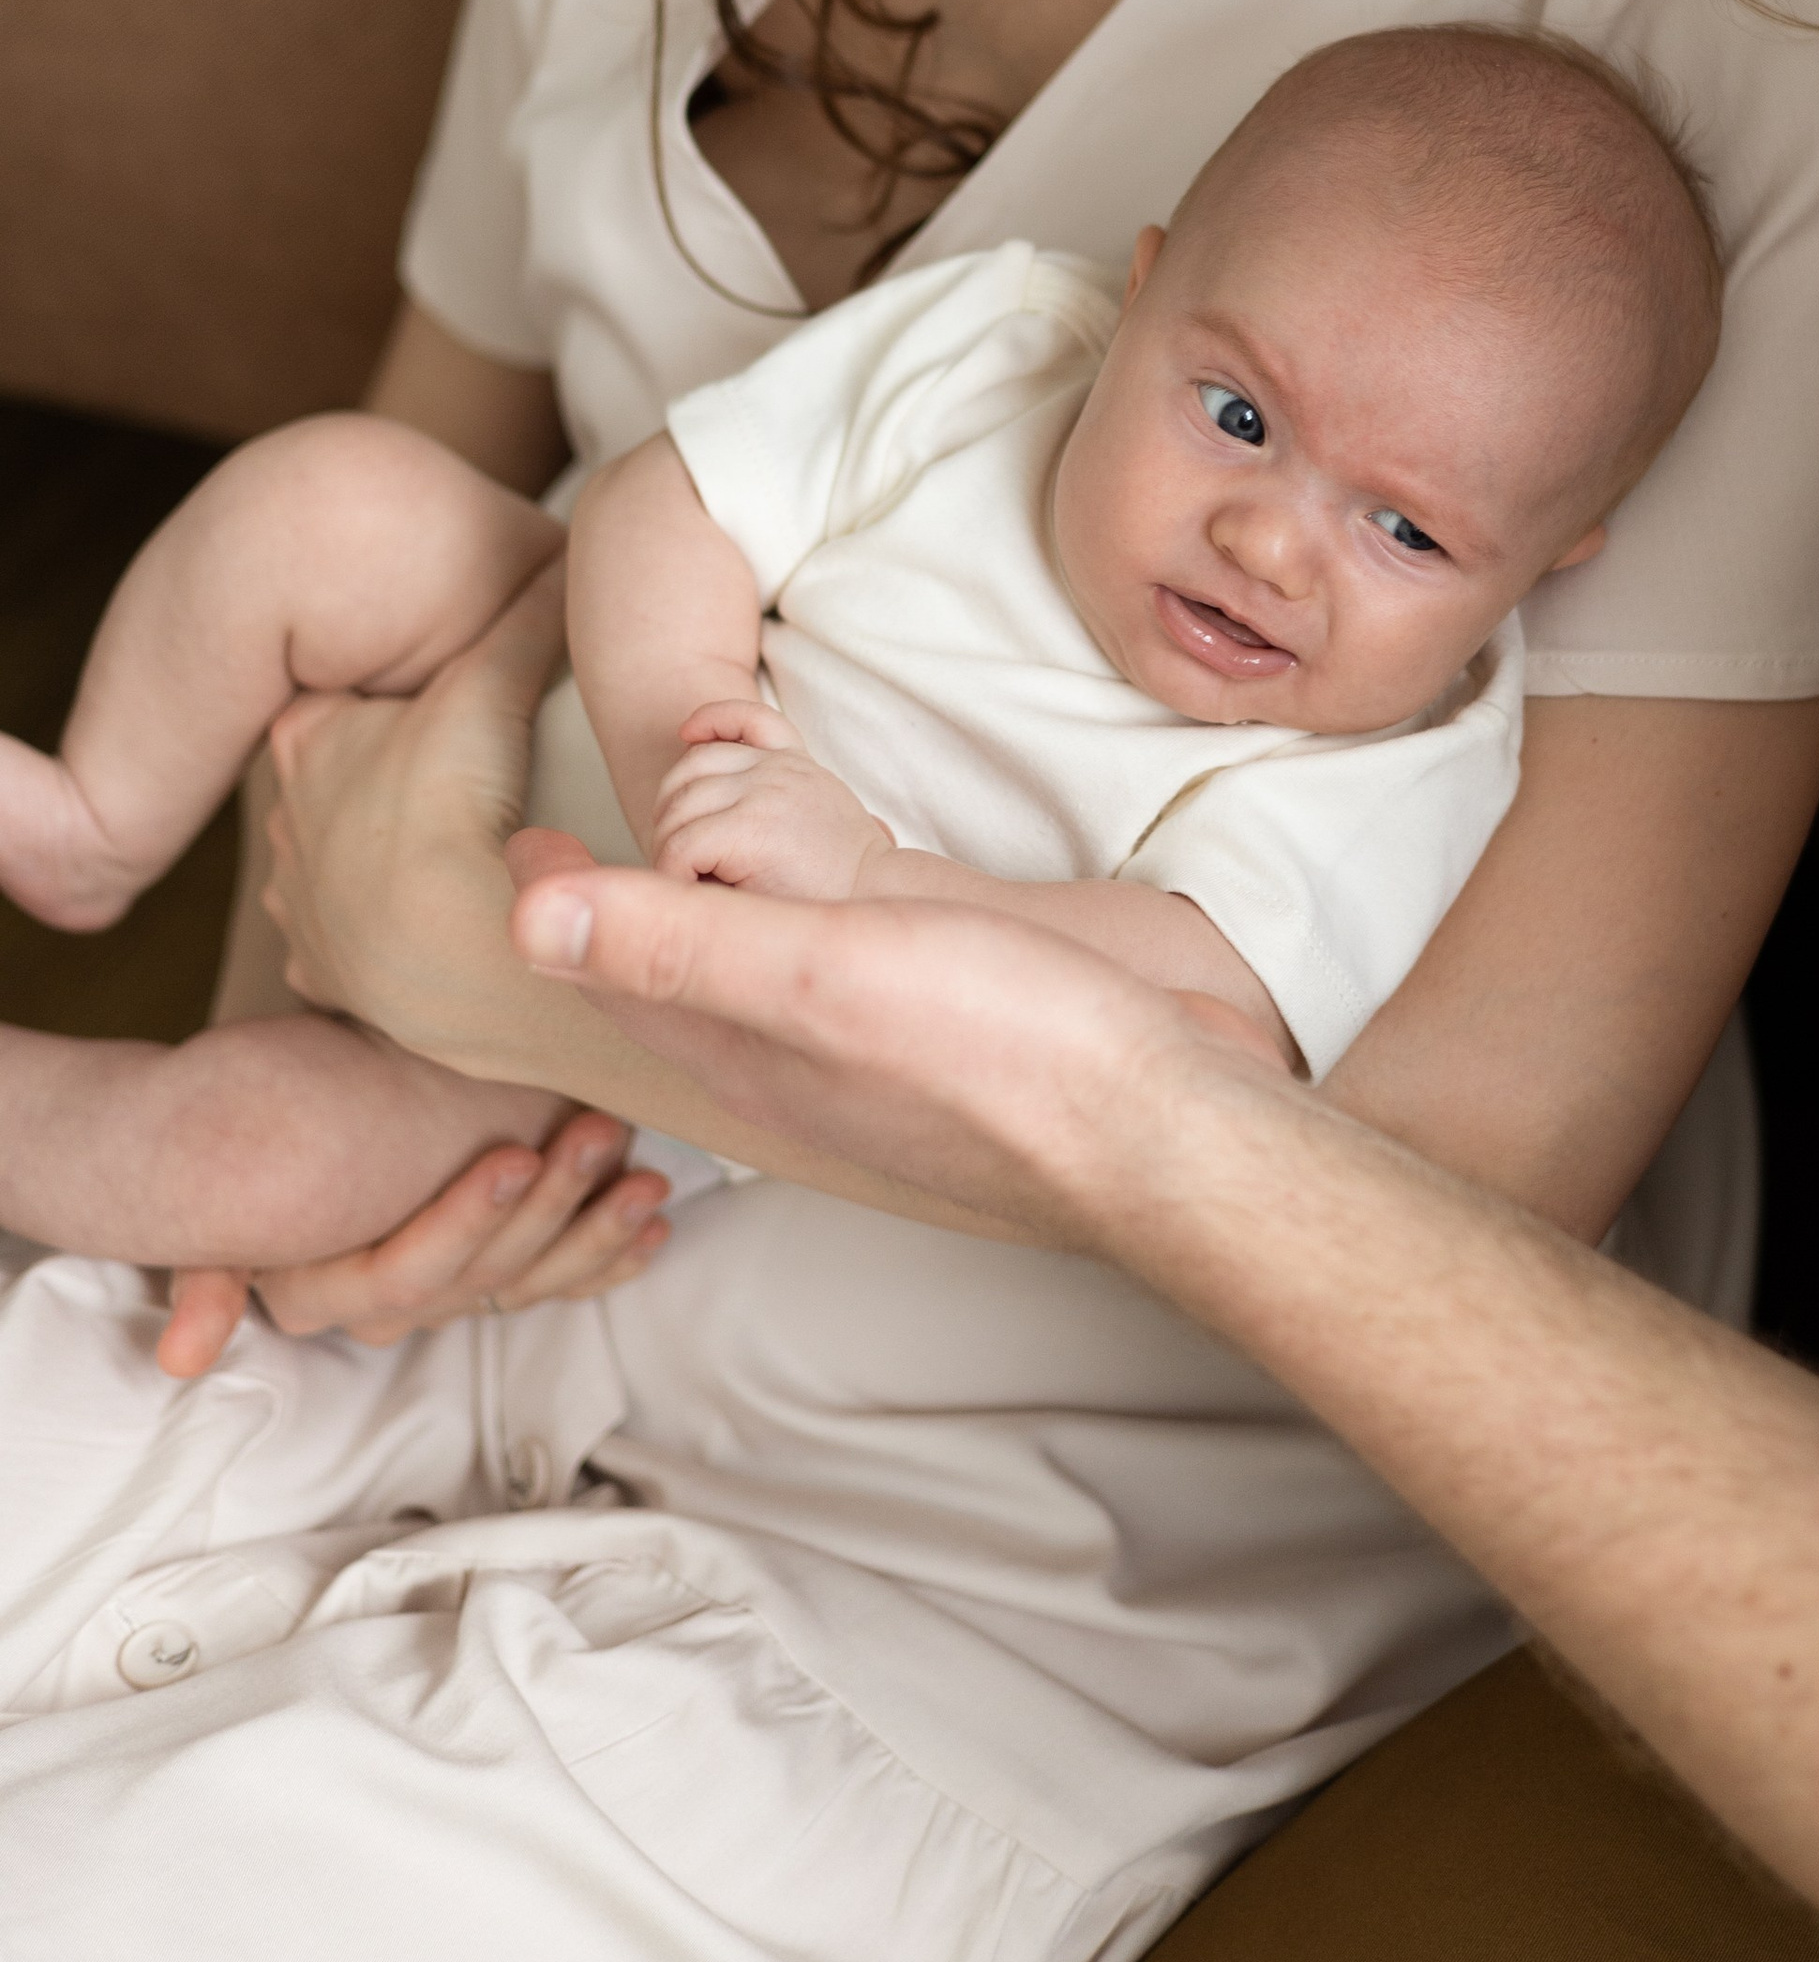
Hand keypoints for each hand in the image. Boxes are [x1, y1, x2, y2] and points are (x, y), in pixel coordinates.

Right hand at [155, 1106, 671, 1377]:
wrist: (276, 1131)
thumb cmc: (254, 1143)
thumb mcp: (224, 1210)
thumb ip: (211, 1273)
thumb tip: (179, 1359)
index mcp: (331, 1291)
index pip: (406, 1272)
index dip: (462, 1221)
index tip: (512, 1155)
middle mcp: (398, 1306)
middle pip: (484, 1275)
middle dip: (549, 1208)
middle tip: (597, 1134)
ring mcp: (457, 1292)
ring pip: (535, 1279)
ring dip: (597, 1233)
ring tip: (646, 1178)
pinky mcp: (502, 1274)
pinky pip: (564, 1282)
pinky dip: (613, 1256)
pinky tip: (657, 1227)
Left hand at [262, 560, 564, 1058]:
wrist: (447, 951)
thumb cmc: (454, 808)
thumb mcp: (495, 682)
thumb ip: (530, 613)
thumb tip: (572, 546)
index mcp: (309, 743)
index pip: (334, 699)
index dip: (387, 697)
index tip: (442, 707)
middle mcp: (286, 823)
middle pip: (332, 782)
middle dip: (377, 780)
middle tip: (459, 782)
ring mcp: (301, 906)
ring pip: (333, 866)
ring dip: (378, 862)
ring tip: (457, 858)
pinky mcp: (326, 975)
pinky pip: (351, 947)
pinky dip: (387, 938)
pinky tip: (439, 925)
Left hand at [508, 857, 1280, 1247]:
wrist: (1161, 1127)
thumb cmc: (1000, 1048)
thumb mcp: (816, 974)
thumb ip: (675, 943)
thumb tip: (520, 915)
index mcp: (742, 1051)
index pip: (611, 974)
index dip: (559, 902)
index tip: (515, 835)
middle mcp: (790, 1070)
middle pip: (669, 991)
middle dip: (616, 922)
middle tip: (577, 849)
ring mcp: (867, 1068)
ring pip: (748, 994)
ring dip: (701, 929)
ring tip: (682, 873)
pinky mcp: (937, 1049)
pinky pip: (827, 987)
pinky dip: (792, 934)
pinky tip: (830, 921)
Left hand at [652, 700, 894, 899]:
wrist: (878, 903)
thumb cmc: (845, 880)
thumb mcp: (823, 818)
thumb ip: (789, 799)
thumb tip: (750, 805)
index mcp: (797, 765)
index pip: (749, 719)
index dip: (712, 719)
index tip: (687, 733)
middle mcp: (779, 769)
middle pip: (691, 769)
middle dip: (671, 811)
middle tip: (679, 857)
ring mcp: (764, 793)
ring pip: (678, 808)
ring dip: (668, 847)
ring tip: (686, 880)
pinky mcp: (750, 829)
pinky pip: (681, 845)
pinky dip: (672, 871)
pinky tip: (691, 890)